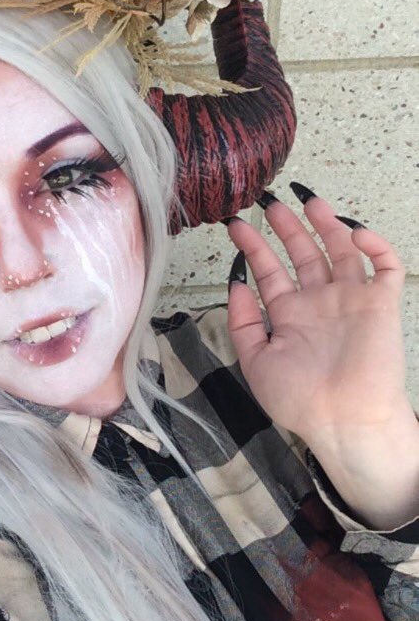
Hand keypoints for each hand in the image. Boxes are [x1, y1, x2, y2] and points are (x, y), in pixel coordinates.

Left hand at [223, 184, 410, 444]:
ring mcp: (350, 300)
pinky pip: (384, 266)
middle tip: (269, 201)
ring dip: (327, 224)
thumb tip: (235, 284)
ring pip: (341, 251)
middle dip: (288, 227)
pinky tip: (353, 230)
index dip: (254, 246)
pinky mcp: (380, 303)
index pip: (270, 272)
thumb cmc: (299, 400)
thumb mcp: (255, 361)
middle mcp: (319, 303)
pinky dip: (374, 245)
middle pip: (303, 254)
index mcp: (289, 316)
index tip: (235, 224)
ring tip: (309, 200)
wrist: (342, 421)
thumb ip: (243, 323)